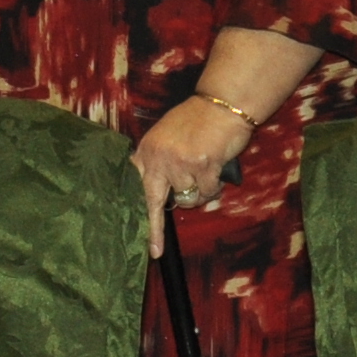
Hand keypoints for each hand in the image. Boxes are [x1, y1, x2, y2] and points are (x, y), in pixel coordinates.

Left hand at [131, 98, 244, 258]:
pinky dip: (213, 187)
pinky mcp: (202, 167)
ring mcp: (181, 164)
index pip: (137, 186)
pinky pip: (207, 192)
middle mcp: (160, 158)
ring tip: (205, 171)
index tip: (135, 235)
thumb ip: (159, 160)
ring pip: (188, 198)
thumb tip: (161, 191)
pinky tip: (215, 169)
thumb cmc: (197, 120)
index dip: (138, 212)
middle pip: (154, 201)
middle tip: (154, 251)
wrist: (221, 105)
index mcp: (147, 150)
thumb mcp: (166, 136)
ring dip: (199, 193)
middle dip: (154, 230)